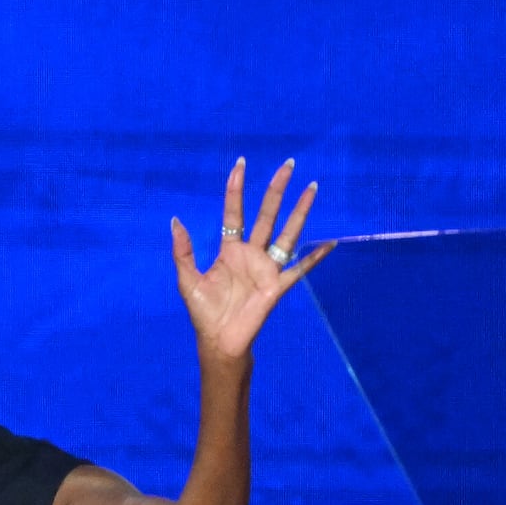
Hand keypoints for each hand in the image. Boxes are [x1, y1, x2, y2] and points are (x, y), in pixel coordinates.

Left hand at [171, 157, 334, 361]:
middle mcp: (251, 254)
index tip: (240, 164)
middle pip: (266, 215)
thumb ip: (183, 251)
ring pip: (287, 233)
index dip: (236, 190)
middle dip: (276, 190)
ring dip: (300, 212)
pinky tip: (330, 243)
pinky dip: (315, 258)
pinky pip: (300, 269)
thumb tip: (175, 221)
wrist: (217, 339)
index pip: (234, 213)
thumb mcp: (187, 278)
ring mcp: (266, 268)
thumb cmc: (204, 311)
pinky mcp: (277, 286)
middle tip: (288, 164)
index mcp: (230, 250)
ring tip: (312, 188)